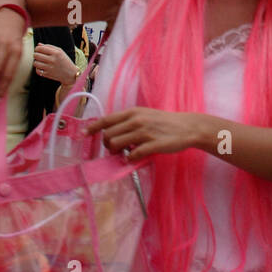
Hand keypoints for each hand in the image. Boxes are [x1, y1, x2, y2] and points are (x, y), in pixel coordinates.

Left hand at [33, 43, 77, 85]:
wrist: (70, 74)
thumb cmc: (64, 61)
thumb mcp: (60, 52)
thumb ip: (49, 47)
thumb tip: (38, 45)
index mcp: (56, 53)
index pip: (40, 48)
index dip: (37, 49)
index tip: (38, 50)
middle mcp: (52, 60)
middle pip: (36, 55)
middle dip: (36, 55)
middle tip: (39, 56)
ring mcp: (49, 68)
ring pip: (35, 63)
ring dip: (37, 62)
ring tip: (41, 62)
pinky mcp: (47, 74)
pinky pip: (37, 70)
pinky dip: (38, 69)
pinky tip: (42, 67)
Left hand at [86, 107, 203, 160]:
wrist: (188, 127)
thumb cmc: (165, 122)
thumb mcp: (145, 115)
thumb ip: (128, 122)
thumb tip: (111, 133)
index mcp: (133, 112)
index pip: (106, 120)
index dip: (92, 128)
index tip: (83, 135)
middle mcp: (136, 121)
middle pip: (108, 135)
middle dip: (107, 145)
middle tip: (114, 149)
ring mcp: (144, 133)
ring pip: (116, 145)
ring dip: (116, 153)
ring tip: (124, 153)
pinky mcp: (153, 145)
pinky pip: (132, 155)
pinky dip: (129, 159)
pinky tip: (134, 157)